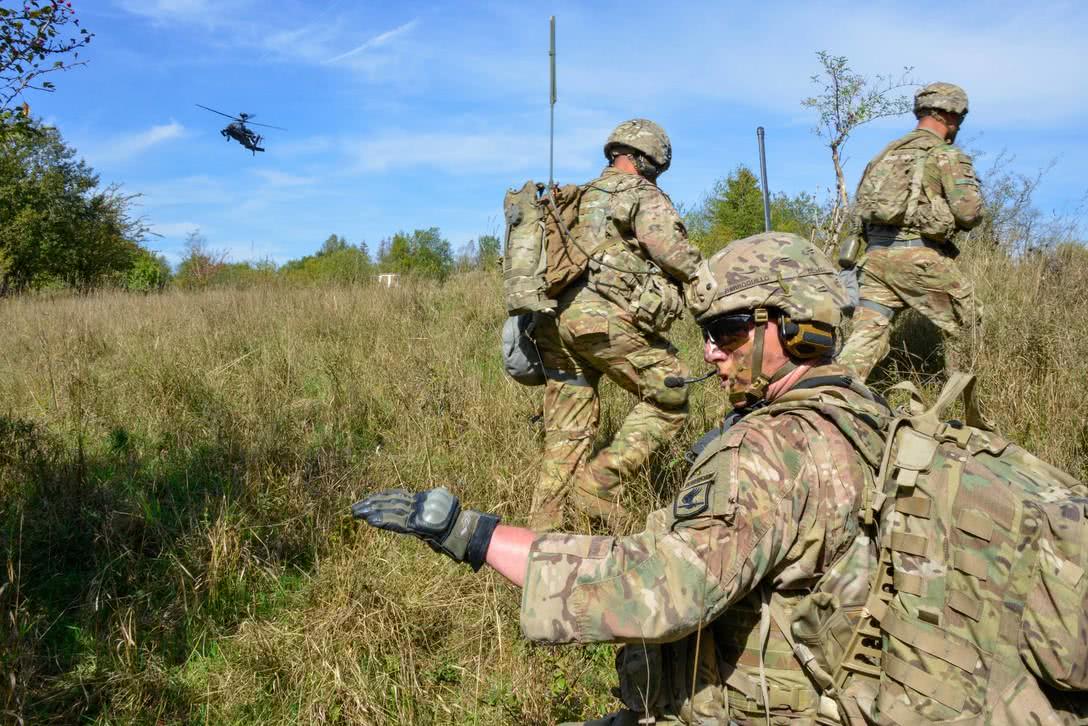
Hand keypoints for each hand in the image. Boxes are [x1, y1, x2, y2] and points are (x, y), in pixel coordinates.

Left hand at [351, 487, 499, 570]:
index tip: (368, 499)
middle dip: (370, 504)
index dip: (380, 497)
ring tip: (356, 512)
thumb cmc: (453, 528)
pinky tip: (370, 520)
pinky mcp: (415, 525)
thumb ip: (424, 517)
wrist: (462, 531)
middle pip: (388, 501)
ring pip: (389, 510)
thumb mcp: (437, 518)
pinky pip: (396, 522)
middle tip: (354, 507)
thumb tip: (416, 521)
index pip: (396, 496)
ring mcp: (415, 514)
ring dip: (370, 511)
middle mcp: (416, 504)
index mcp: (420, 500)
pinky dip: (382, 520)